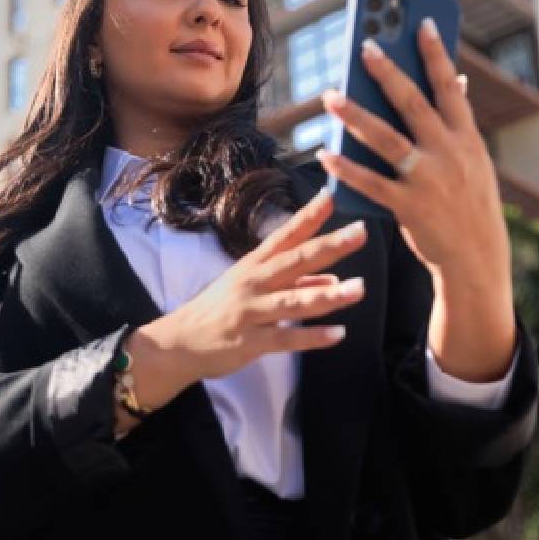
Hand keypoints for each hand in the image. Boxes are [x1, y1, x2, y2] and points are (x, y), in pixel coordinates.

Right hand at [148, 189, 367, 381]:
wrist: (178, 342)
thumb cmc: (218, 310)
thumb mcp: (251, 288)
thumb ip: (294, 283)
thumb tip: (333, 279)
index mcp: (254, 264)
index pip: (285, 235)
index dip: (308, 216)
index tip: (330, 196)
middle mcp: (253, 282)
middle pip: (295, 261)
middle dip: (328, 247)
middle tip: (359, 232)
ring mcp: (251, 312)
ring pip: (294, 301)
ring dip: (328, 295)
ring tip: (359, 288)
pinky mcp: (250, 342)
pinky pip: (285, 340)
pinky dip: (312, 337)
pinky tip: (338, 334)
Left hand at [316, 18, 509, 281]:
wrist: (475, 256)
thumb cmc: (469, 201)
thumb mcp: (474, 160)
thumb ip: (460, 123)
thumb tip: (458, 80)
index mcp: (467, 137)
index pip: (451, 86)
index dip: (436, 53)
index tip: (421, 22)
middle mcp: (450, 153)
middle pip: (413, 103)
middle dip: (388, 72)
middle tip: (363, 45)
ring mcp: (428, 179)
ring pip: (386, 138)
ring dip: (355, 114)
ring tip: (330, 95)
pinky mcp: (408, 206)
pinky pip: (371, 182)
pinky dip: (347, 168)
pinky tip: (326, 153)